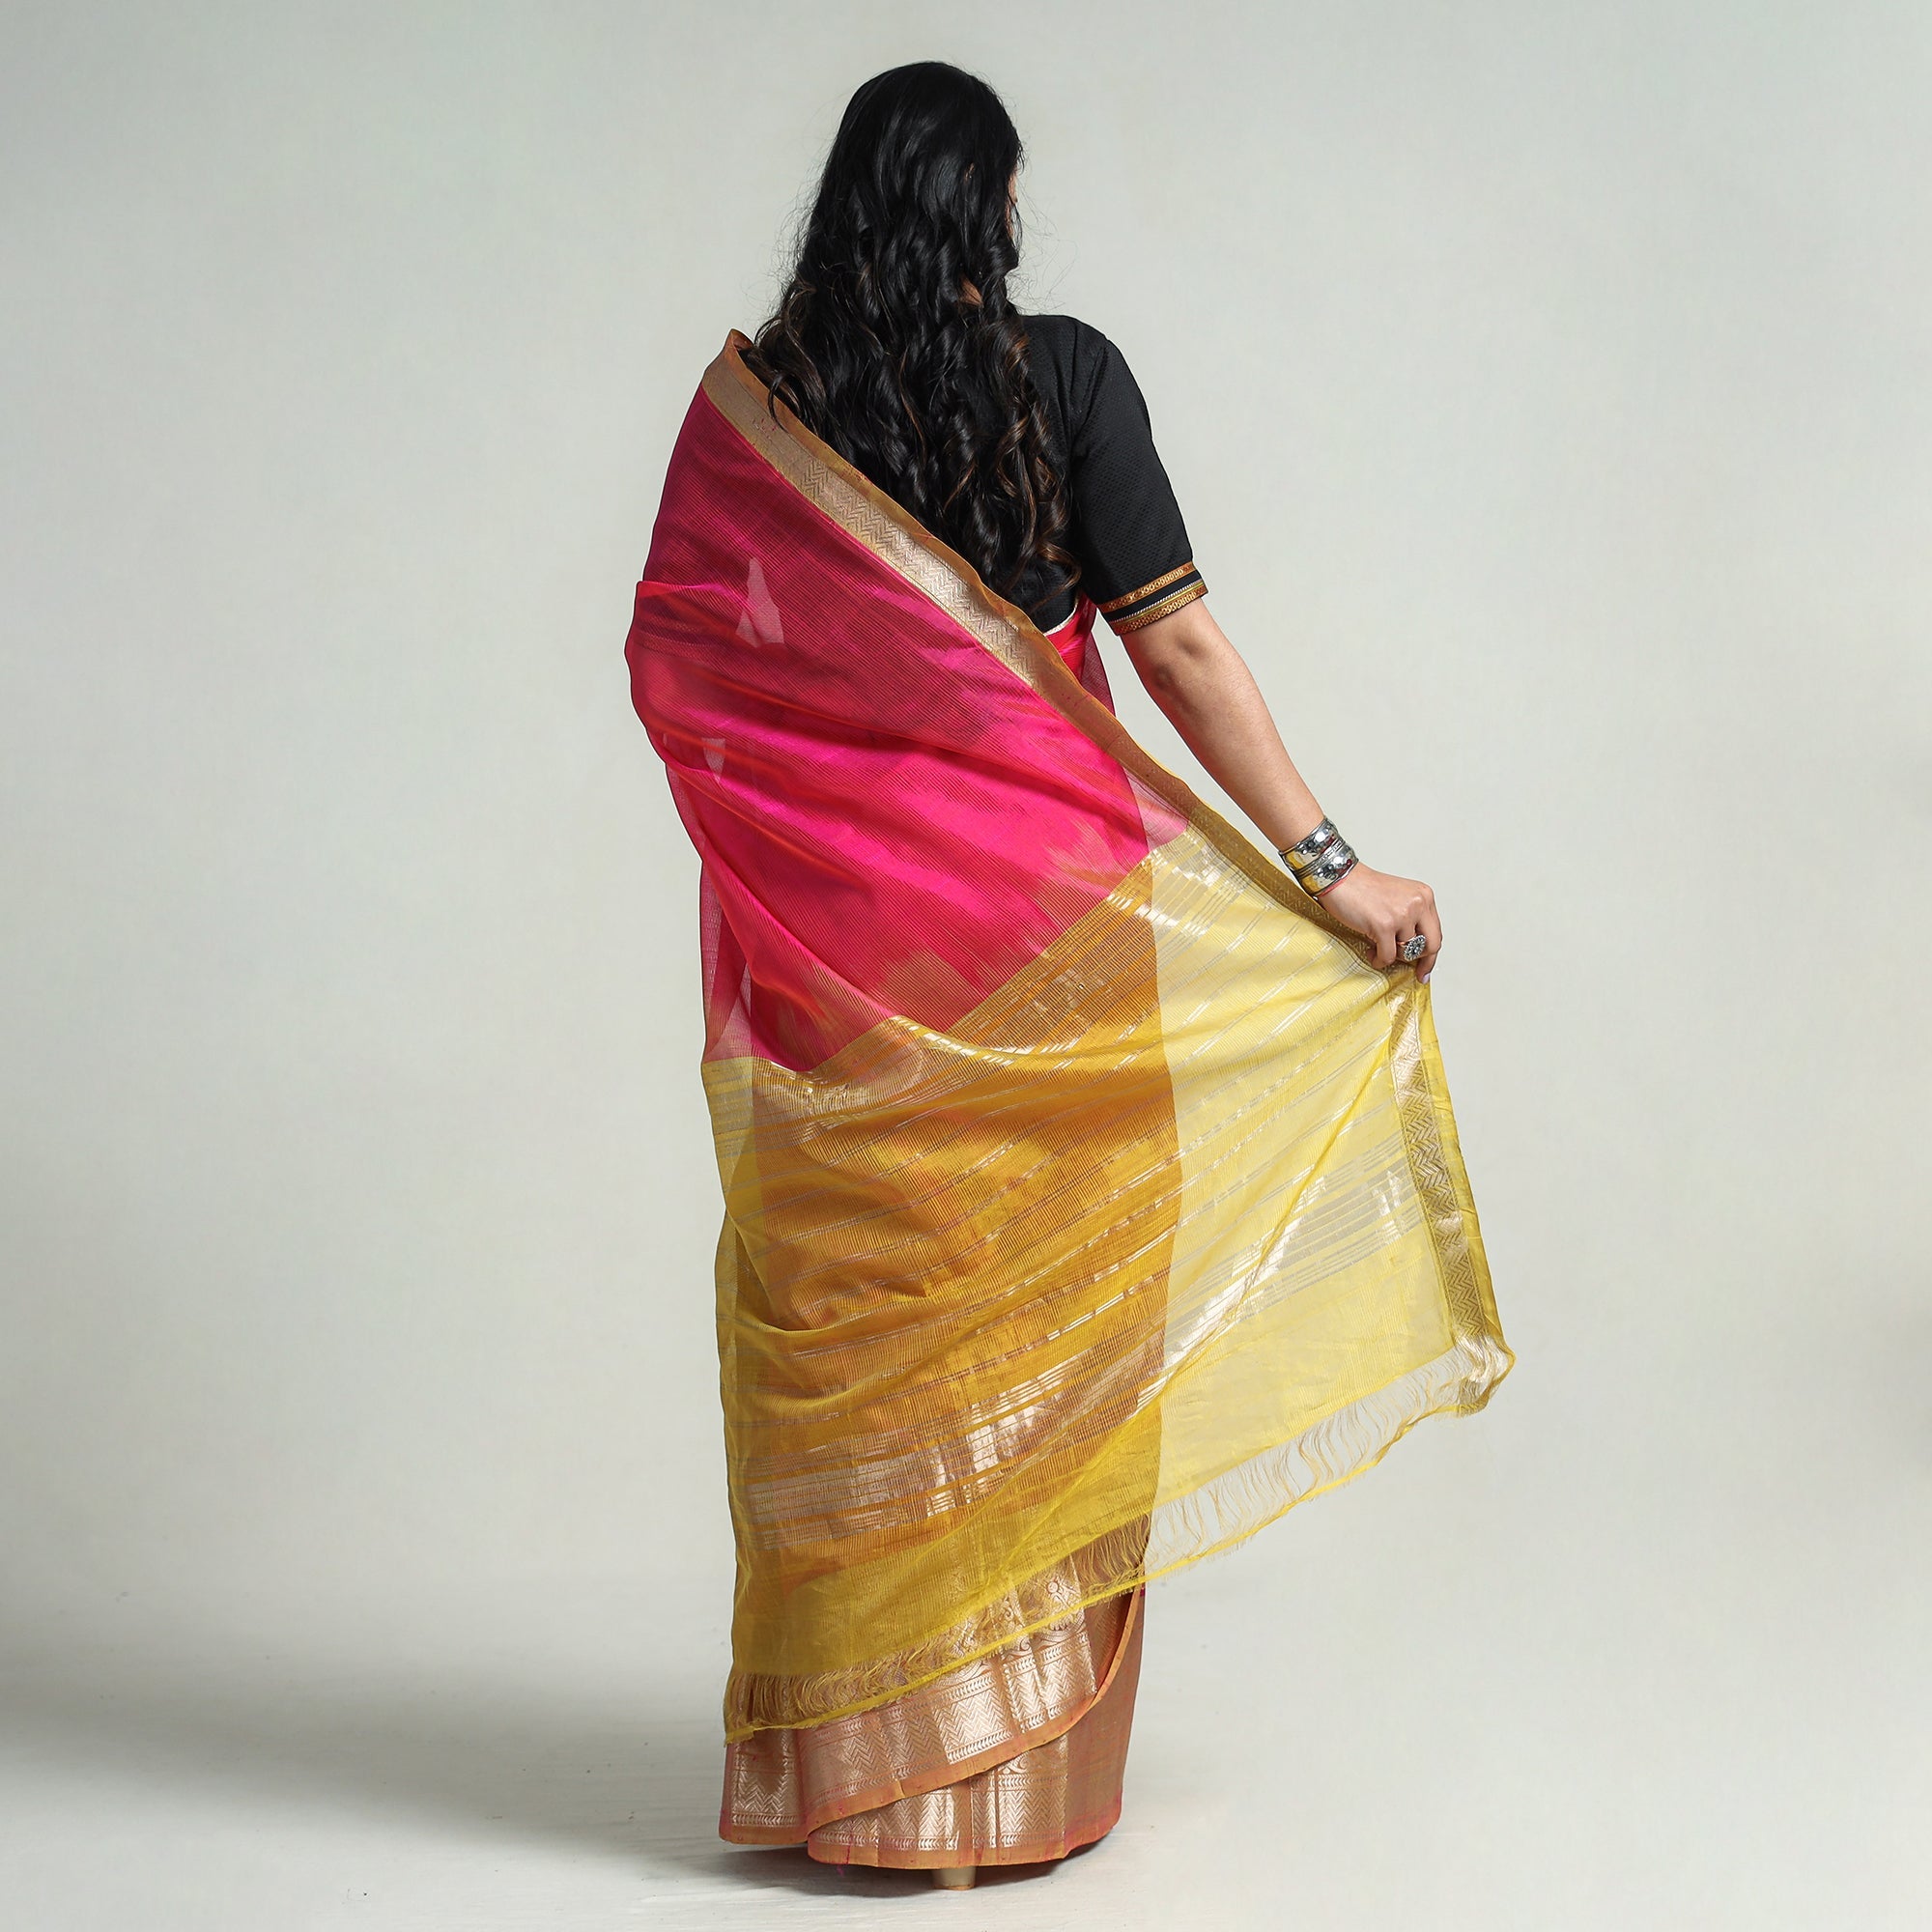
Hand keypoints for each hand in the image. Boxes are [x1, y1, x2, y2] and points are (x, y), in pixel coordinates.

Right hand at [1314, 863, 1440, 981]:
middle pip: (1431, 945)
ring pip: (1407, 952)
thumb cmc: (1362, 888)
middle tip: (1408, 968)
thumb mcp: (1398, 898)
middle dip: (1418, 959)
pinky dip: (1378, 959)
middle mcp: (1417, 903)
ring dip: (1391, 956)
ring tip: (1377, 948)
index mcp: (1424, 896)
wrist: (1339, 878)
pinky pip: (1388, 956)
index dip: (1430, 955)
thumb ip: (1412, 919)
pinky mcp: (1384, 925)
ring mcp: (1402, 914)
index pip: (1436, 932)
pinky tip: (1371, 952)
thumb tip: (1416, 949)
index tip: (1424, 968)